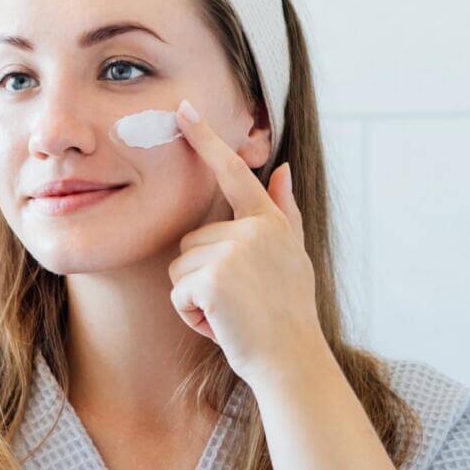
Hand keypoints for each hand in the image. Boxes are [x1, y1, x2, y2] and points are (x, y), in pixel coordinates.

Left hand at [166, 97, 325, 386]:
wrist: (291, 361)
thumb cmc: (287, 315)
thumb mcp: (291, 257)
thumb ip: (283, 211)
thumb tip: (282, 167)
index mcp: (268, 222)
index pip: (233, 173)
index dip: (206, 139)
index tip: (183, 109)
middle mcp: (253, 230)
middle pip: (190, 242)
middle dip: (201, 278)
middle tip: (237, 304)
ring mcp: (234, 252)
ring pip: (180, 268)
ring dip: (194, 299)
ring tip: (230, 314)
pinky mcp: (214, 278)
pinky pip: (178, 293)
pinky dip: (191, 317)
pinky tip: (220, 326)